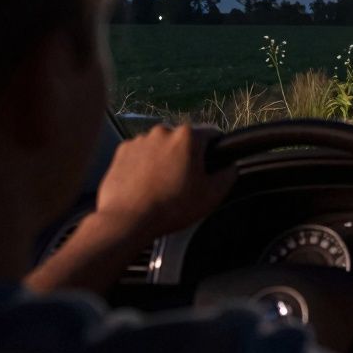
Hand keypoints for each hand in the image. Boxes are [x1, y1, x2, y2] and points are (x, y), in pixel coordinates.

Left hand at [95, 124, 234, 238]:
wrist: (127, 221)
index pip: (211, 135)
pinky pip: (140, 154)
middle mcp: (163, 131)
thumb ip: (229, 174)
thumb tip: (230, 166)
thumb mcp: (212, 195)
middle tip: (184, 182)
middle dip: (186, 157)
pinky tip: (145, 185)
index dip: (214, 152)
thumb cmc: (171, 208)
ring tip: (161, 186)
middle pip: (183, 141)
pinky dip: (143, 165)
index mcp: (188, 137)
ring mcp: (139, 140)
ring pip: (161, 147)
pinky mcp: (121, 151)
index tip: (210, 168)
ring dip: (164, 160)